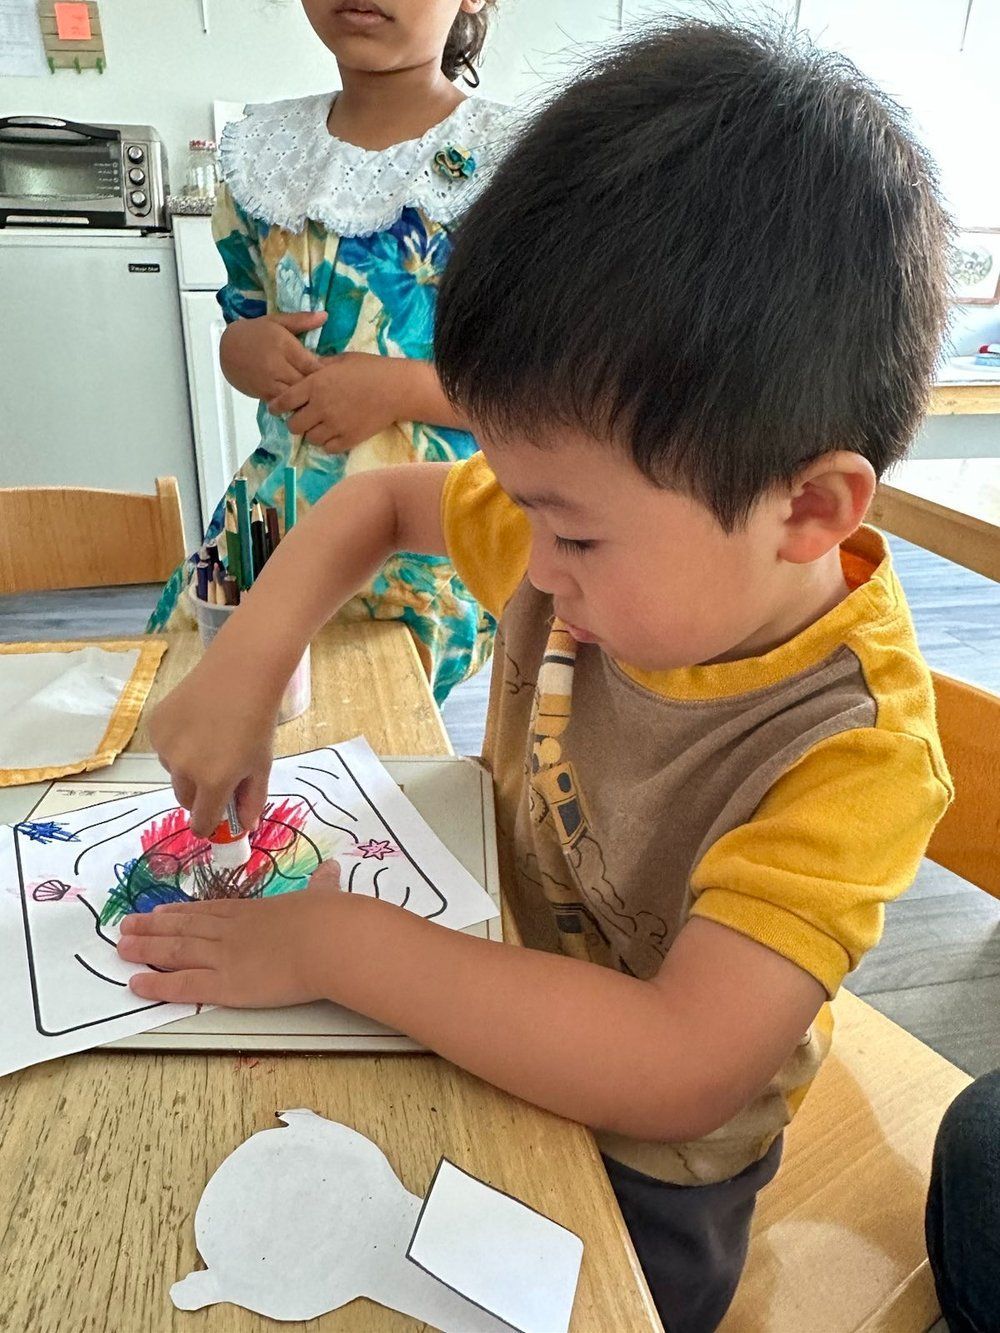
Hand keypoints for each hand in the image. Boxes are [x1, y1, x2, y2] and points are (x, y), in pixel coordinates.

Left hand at [117, 861, 342, 1005]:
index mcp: (253, 911)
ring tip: (122, 947)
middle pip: (184, 928)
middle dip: (153, 928)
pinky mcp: (224, 985)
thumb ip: (323, 885)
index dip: (181, 912)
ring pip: (175, 950)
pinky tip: (135, 983)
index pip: (209, 910)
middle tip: (128, 926)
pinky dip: (156, 984)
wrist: (327, 941)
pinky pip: (182, 985)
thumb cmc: (329, 918)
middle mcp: (230, 930)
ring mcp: (223, 956)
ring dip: (146, 949)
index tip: (160, 911)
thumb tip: (333, 870)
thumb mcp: (324, 895)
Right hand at [148, 659, 277, 836]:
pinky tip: (195, 723)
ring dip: (187, 767)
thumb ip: (252, 800)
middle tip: (219, 770)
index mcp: (214, 782)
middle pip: (185, 799)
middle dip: (200, 794)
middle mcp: (184, 769)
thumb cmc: (257, 721)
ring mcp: (165, 747)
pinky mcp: (154, 727)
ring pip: (174, 772)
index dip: (208, 823)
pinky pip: (164, 748)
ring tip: (210, 738)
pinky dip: (176, 744)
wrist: (239, 673)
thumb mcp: (261, 765)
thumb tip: (245, 828)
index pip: (200, 823)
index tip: (214, 817)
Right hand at [220, 312, 325, 399]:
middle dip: (320, 388)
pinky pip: (284, 404)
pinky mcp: (264, 394)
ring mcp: (270, 382)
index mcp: (284, 346)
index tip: (336, 375)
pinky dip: (295, 405)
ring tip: (321, 399)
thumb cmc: (256, 332)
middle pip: (306, 384)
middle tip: (333, 390)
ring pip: (296, 397)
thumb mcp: (277, 321)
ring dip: (308, 399)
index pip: (312, 365)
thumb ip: (302, 320)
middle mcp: (277, 366)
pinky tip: (304, 404)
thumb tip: (325, 315)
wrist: (227, 348)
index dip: (326, 373)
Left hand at [267, 352, 405, 451]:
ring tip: (320, 426)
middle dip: (295, 422)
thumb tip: (305, 370)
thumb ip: (319, 367)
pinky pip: (328, 448)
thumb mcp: (341, 360)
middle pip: (294, 426)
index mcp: (315, 385)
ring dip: (312, 433)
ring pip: (310, 438)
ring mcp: (335, 426)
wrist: (397, 389)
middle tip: (302, 417)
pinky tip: (333, 433)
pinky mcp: (349, 439)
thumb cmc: (370, 369)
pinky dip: (328, 442)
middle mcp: (321, 407)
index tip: (275, 408)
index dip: (276, 407)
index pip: (284, 401)